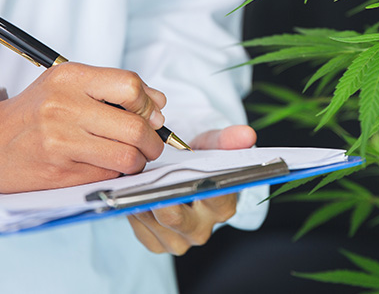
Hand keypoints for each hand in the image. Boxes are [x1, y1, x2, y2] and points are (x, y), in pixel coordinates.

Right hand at [0, 62, 166, 192]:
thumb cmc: (36, 112)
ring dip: (140, 160)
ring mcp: (61, 141)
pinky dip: (118, 173)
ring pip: (128, 156)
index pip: (131, 86)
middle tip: (151, 144)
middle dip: (153, 140)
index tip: (149, 115)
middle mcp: (65, 106)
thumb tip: (160, 104)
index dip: (148, 104)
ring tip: (133, 157)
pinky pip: (109, 175)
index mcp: (71, 77)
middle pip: (135, 126)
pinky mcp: (60, 172)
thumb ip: (115, 89)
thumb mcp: (69, 85)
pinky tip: (107, 166)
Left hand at [127, 125, 256, 254]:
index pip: (210, 199)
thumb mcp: (214, 145)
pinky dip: (133, 211)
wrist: (184, 179)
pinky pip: (139, 230)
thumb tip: (247, 134)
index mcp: (223, 206)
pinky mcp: (157, 244)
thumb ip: (228, 140)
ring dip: (140, 200)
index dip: (191, 186)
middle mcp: (202, 229)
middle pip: (174, 217)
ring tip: (133, 180)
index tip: (174, 172)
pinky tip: (131, 193)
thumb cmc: (200, 162)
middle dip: (156, 195)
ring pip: (152, 223)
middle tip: (142, 175)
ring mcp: (179, 241)